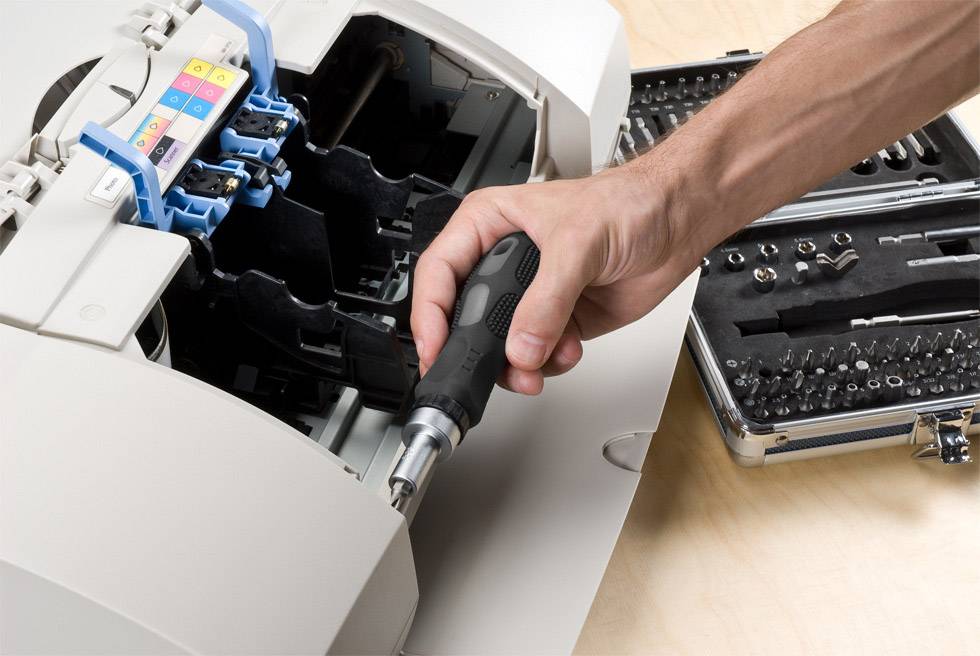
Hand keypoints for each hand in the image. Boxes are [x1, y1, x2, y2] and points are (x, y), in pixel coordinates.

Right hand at [410, 163, 709, 394]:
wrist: (676, 221)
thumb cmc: (629, 202)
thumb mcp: (577, 242)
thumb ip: (546, 300)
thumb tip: (522, 345)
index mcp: (490, 225)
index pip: (440, 273)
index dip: (429, 313)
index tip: (436, 348)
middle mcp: (504, 261)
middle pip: (465, 318)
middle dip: (480, 350)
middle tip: (489, 371)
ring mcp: (531, 296)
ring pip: (500, 346)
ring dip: (520, 364)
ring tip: (541, 362)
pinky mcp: (558, 320)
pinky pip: (536, 356)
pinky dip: (550, 363)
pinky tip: (570, 347)